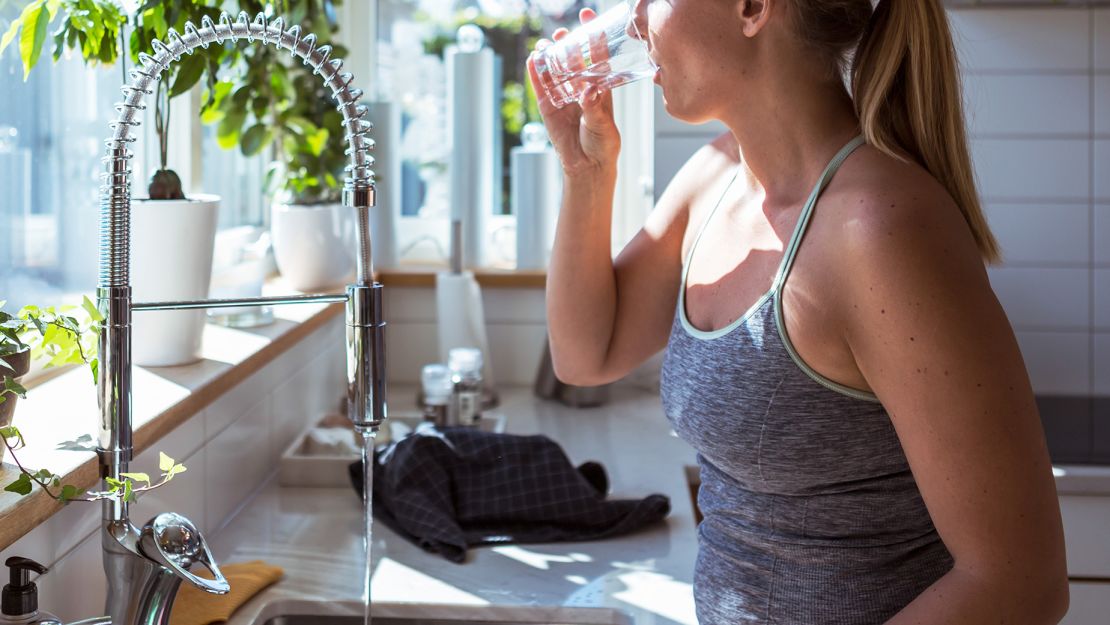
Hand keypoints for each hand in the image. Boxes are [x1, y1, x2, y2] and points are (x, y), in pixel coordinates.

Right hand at [527, 8, 620, 177]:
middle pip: (572, 59)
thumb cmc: (603, 144)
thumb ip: (594, 107)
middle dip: (568, 43)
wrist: (588, 166)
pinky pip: (540, 87)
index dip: (592, 35)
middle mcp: (580, 88)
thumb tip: (588, 91)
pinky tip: (533, 60)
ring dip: (550, 55)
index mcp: (599, 87)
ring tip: (547, 44)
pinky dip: (535, 74)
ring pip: (554, 70)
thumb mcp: (603, 125)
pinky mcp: (548, 107)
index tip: (589, 15)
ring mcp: (563, 96)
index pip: (596, 56)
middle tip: (563, 31)